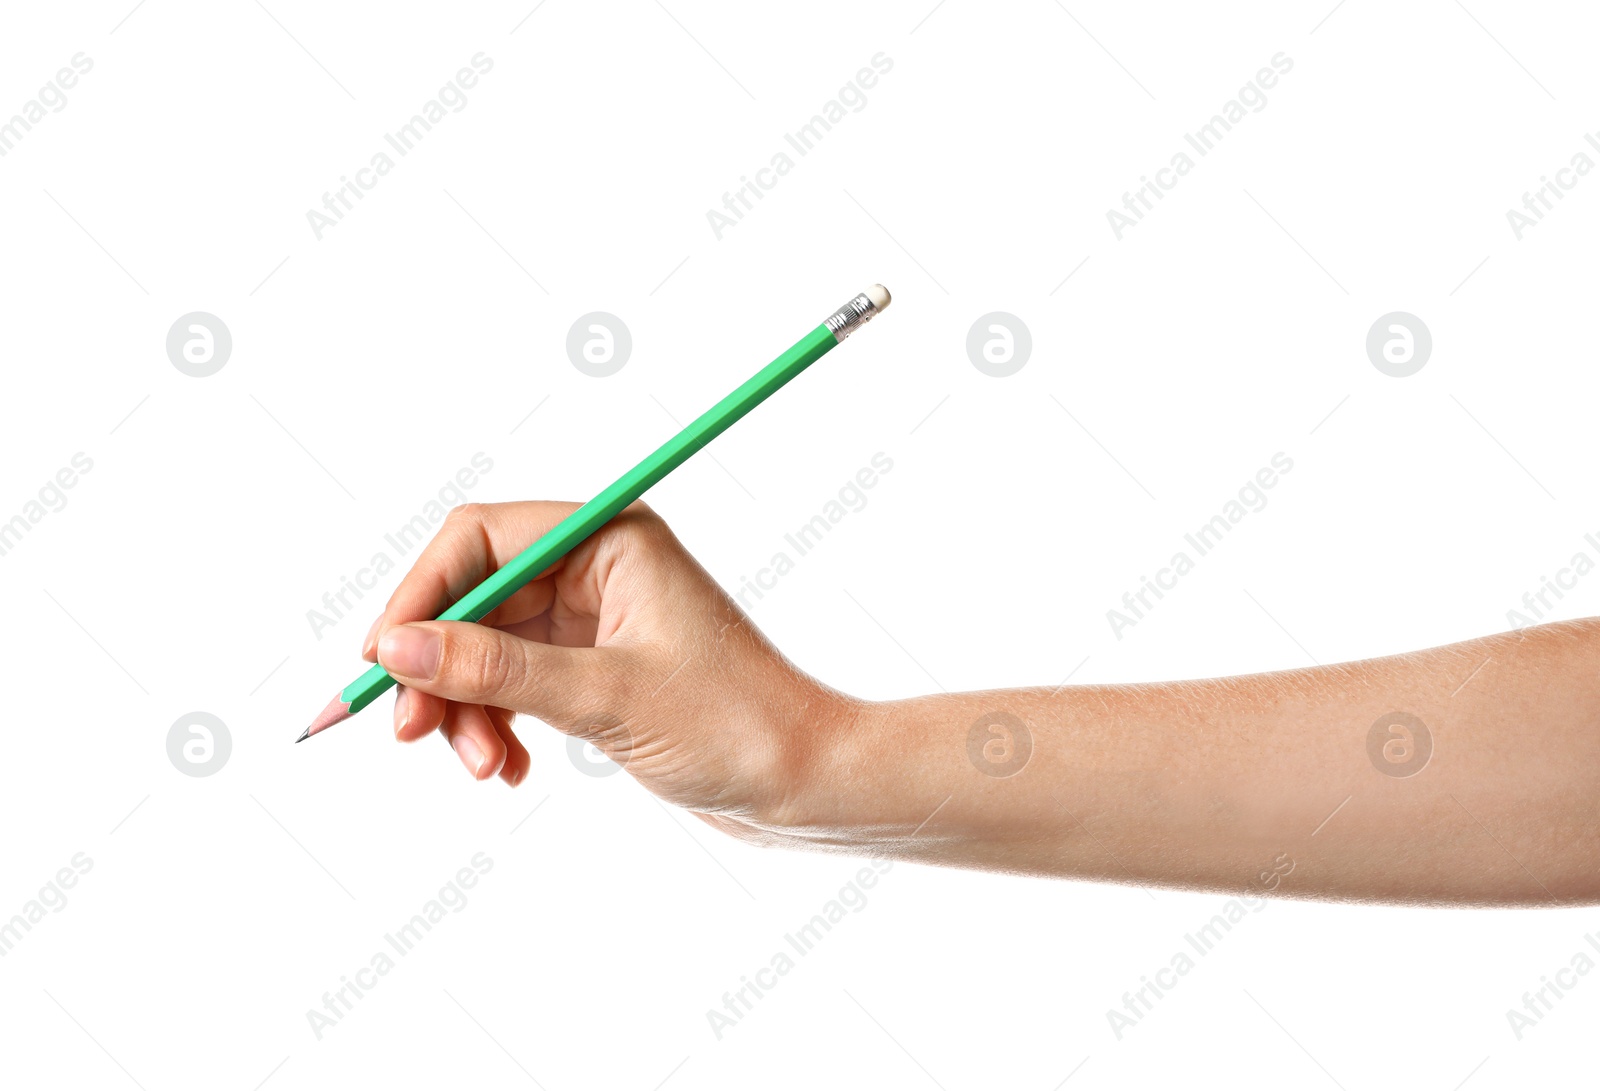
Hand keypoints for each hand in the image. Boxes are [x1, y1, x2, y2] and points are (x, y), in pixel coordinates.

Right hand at [362, 501, 854, 833]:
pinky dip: (498, 725)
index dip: (422, 595)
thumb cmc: (734, 725)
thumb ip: (497, 672)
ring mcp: (592, 620)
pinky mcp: (592, 669)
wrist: (804, 782)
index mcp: (610, 538)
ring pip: (485, 649)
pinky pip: (513, 685)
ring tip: (484, 768)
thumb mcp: (606, 698)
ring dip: (466, 709)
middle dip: (439, 667)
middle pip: (473, 597)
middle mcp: (596, 567)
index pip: (481, 538)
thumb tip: (396, 650)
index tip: (384, 661)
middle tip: (411, 734)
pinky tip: (509, 770)